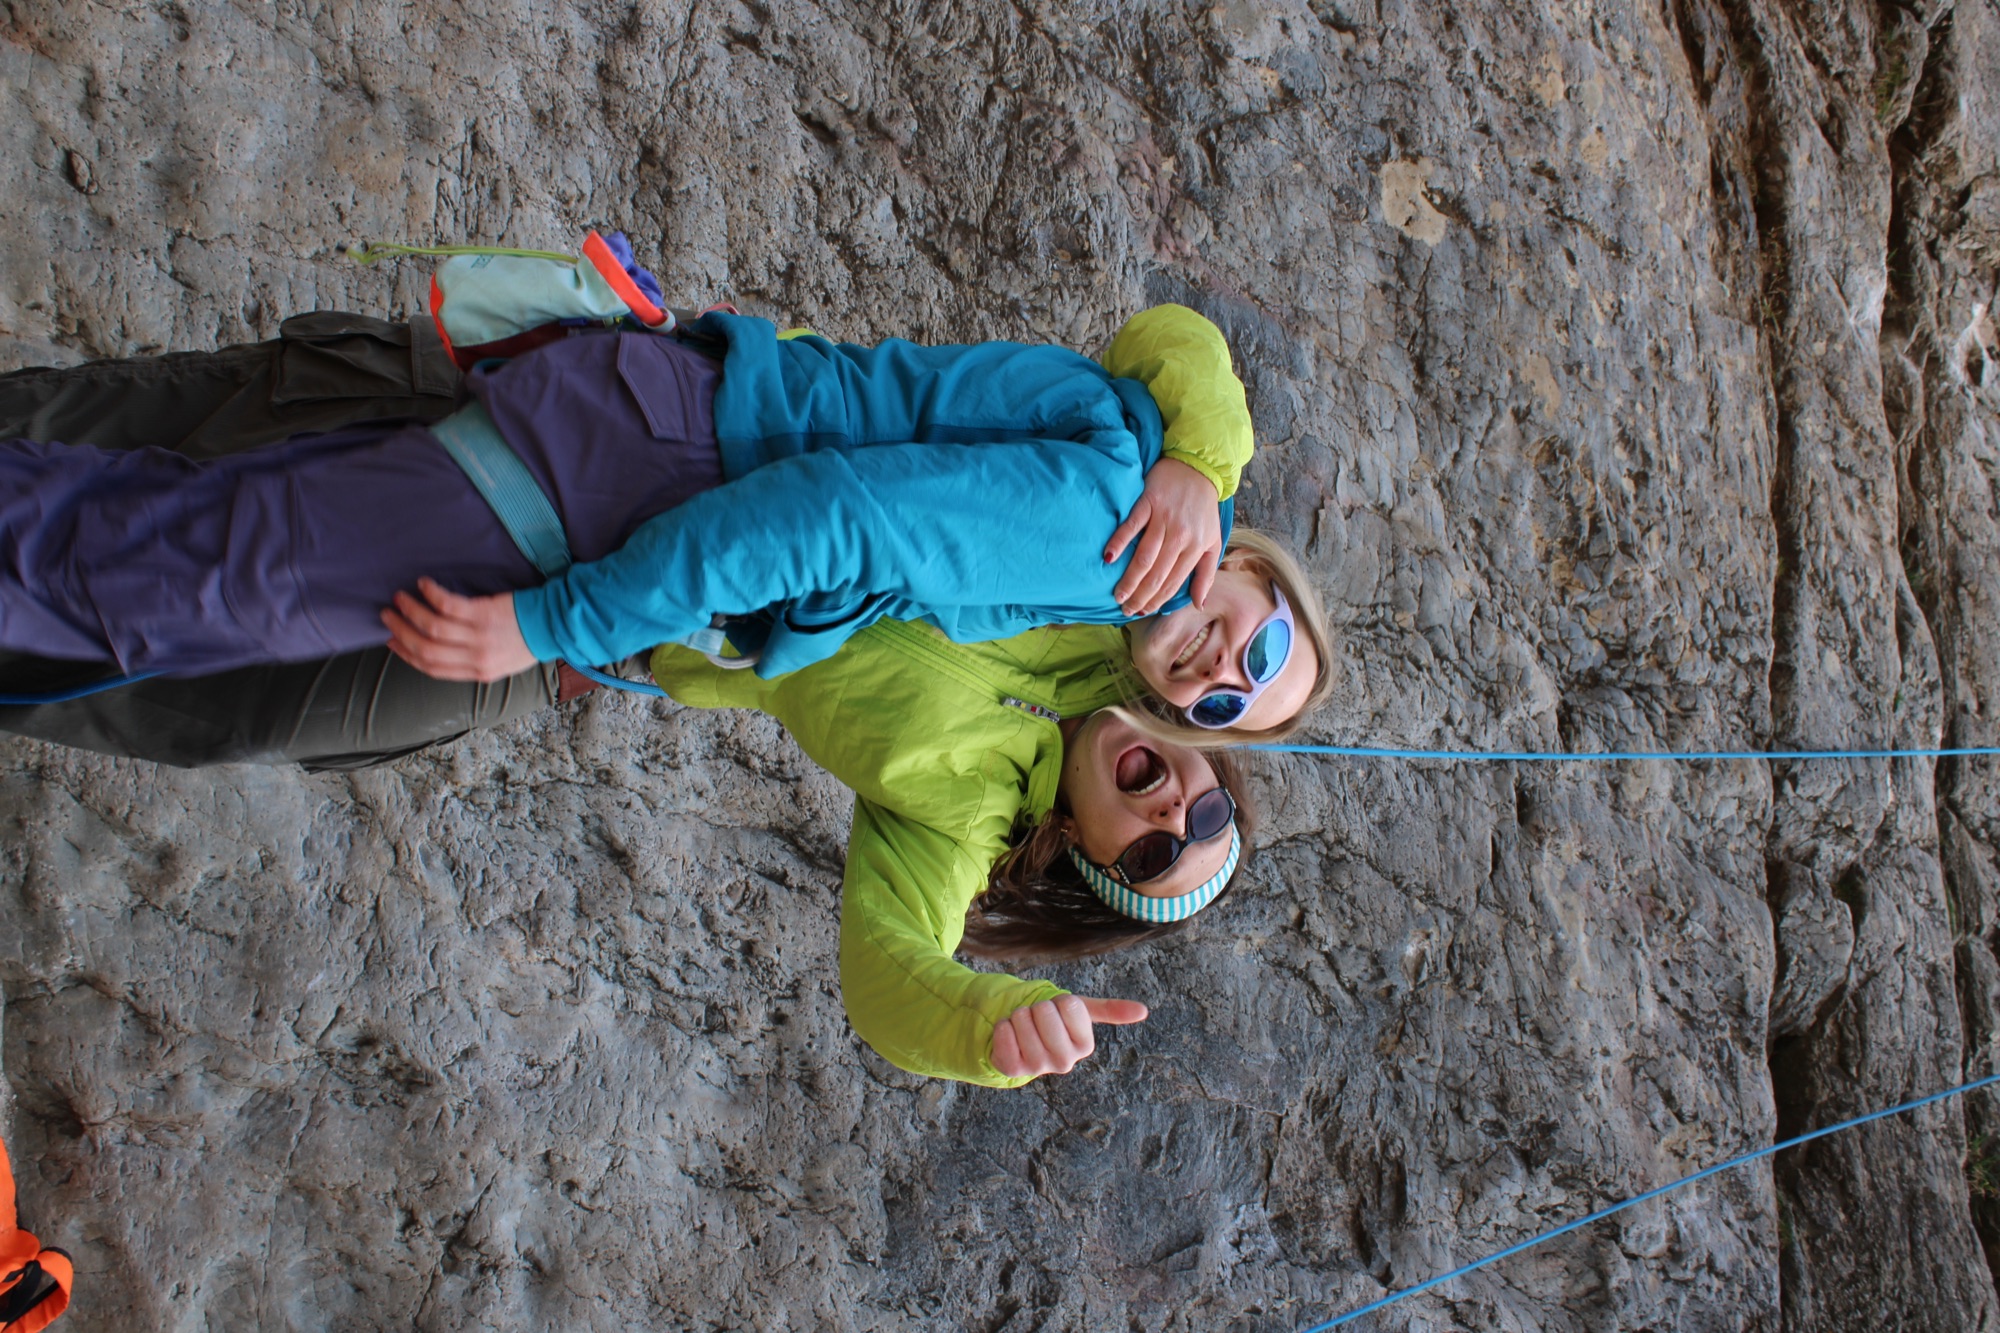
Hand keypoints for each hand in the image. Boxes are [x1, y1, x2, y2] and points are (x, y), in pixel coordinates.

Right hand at [381, 577, 537, 681]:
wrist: (554, 625)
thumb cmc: (527, 641)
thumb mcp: (500, 663)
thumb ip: (470, 661)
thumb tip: (439, 651)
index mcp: (478, 672)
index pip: (432, 668)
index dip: (407, 655)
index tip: (391, 642)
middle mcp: (476, 657)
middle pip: (426, 649)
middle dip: (402, 633)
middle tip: (387, 616)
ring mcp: (480, 635)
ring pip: (432, 627)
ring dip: (410, 612)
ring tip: (399, 599)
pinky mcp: (485, 613)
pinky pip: (449, 604)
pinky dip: (431, 594)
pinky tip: (424, 585)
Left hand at [989, 995, 1148, 1078]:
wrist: (1020, 1040)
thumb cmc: (1053, 1023)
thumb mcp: (1079, 1012)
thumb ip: (1110, 1010)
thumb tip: (1144, 1011)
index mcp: (1084, 1045)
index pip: (1071, 1005)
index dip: (1060, 1002)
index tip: (1058, 1013)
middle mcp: (1064, 1062)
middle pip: (1045, 1012)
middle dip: (1038, 1007)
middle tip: (1038, 1020)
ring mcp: (1037, 1068)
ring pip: (1022, 1020)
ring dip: (1018, 1015)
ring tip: (1024, 1026)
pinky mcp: (1011, 1069)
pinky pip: (1003, 1034)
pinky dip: (1003, 1027)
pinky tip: (1009, 1034)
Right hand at [1104, 457, 1221, 615]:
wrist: (1198, 468)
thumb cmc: (1203, 509)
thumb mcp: (1212, 542)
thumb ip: (1205, 574)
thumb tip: (1199, 604)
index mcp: (1195, 548)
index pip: (1172, 583)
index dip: (1156, 601)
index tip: (1141, 612)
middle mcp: (1180, 536)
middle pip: (1156, 575)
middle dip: (1140, 596)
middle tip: (1125, 609)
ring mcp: (1163, 518)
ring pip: (1144, 556)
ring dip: (1129, 579)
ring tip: (1117, 595)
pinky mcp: (1149, 501)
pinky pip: (1132, 525)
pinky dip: (1119, 541)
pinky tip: (1109, 557)